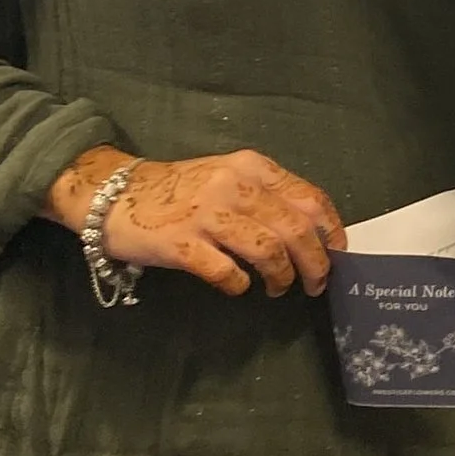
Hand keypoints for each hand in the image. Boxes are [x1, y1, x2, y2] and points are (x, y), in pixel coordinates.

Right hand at [51, 147, 344, 299]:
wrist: (116, 195)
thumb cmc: (182, 190)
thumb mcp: (230, 177)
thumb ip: (267, 197)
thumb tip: (314, 233)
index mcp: (252, 167)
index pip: (309, 198)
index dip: (331, 231)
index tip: (338, 254)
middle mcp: (233, 185)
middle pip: (295, 229)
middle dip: (315, 263)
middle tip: (316, 284)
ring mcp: (206, 214)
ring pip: (267, 250)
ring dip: (281, 276)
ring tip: (278, 288)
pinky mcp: (180, 243)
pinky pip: (226, 271)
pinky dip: (239, 284)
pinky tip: (238, 286)